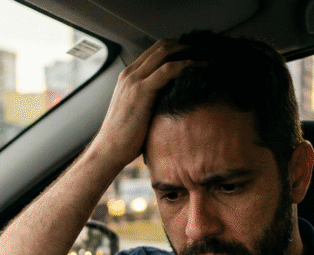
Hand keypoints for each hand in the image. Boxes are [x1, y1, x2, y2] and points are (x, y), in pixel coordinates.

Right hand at [88, 40, 198, 168]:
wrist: (109, 150)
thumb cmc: (123, 138)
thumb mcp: (136, 112)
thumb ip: (149, 101)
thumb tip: (170, 104)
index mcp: (127, 78)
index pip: (153, 52)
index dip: (174, 48)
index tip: (192, 52)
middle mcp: (129, 74)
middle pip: (160, 46)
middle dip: (183, 45)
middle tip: (202, 50)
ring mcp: (134, 80)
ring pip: (164, 53)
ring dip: (187, 52)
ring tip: (205, 57)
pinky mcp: (141, 90)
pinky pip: (168, 69)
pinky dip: (186, 65)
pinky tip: (199, 68)